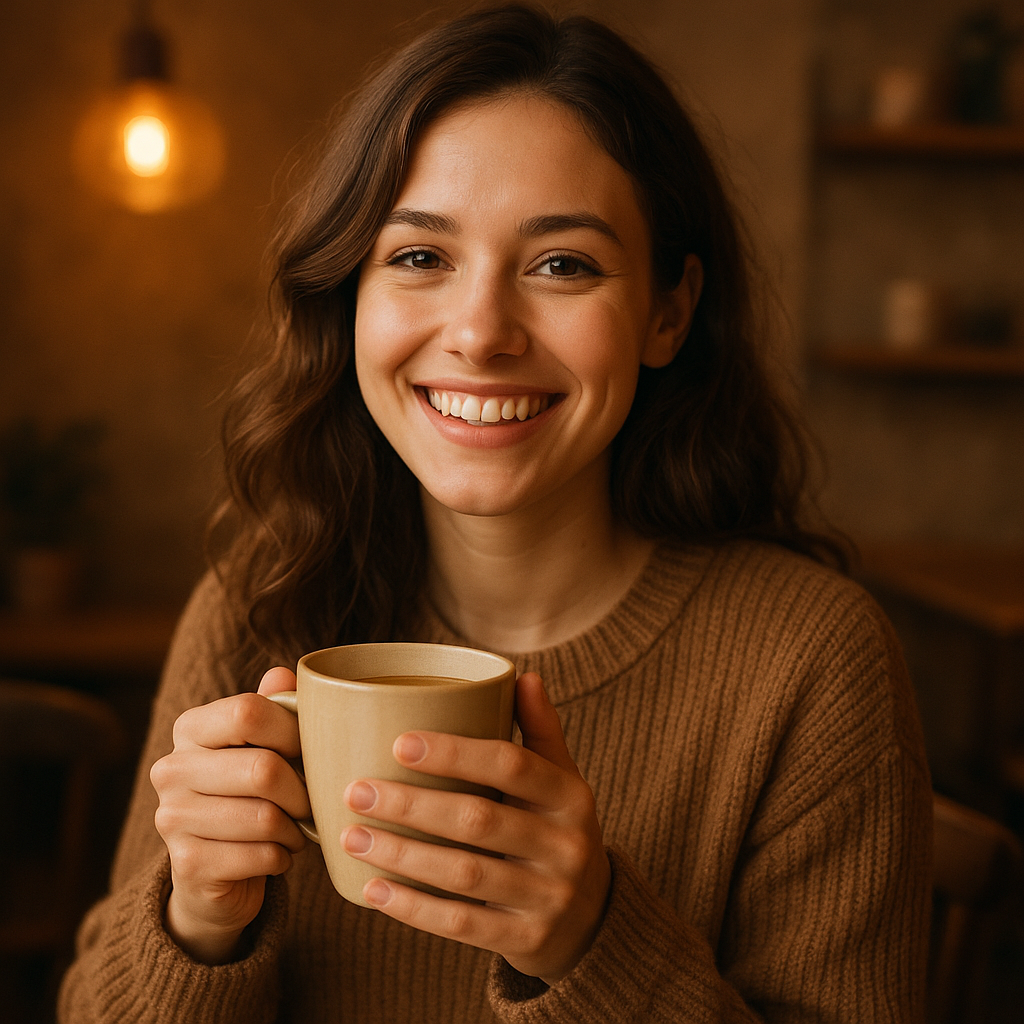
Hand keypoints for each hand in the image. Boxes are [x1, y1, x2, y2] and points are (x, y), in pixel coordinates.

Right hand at [150, 667, 310, 963]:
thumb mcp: (263, 745)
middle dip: (303, 791)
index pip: (247, 712)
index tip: (310, 751)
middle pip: (263, 769)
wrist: (215, 869)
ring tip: (296, 828)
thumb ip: (273, 708)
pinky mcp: (186, 864)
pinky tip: (277, 854)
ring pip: (266, 818)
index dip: (293, 731)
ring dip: (296, 829)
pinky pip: (261, 856)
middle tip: (311, 802)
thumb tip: (282, 674)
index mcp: (190, 728)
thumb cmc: (250, 793)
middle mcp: (171, 769)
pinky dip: (283, 857)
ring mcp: (172, 818)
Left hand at [339, 672, 610, 983]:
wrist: (592, 919)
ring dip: (401, 855)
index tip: (398, 743)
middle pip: (478, 820)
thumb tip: (524, 676)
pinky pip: (461, 924)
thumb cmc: (556, 830)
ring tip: (351, 835)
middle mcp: (565, 846)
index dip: (455, 753)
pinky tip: (372, 888)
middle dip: (411, 805)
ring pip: (463, 875)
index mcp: (570, 796)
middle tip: (355, 790)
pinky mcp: (526, 940)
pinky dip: (413, 907)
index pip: (511, 765)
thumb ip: (540, 730)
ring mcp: (548, 897)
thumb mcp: (562, 781)